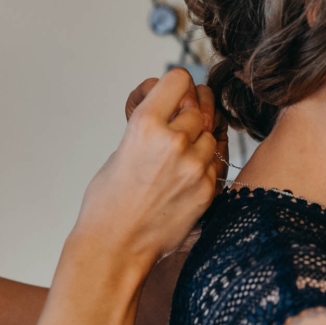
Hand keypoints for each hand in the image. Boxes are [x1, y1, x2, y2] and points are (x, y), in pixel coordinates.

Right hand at [76, 69, 217, 266]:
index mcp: (145, 124)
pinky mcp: (207, 189)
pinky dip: (205, 166)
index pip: (179, 79)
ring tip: (178, 159)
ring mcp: (194, 166)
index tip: (175, 95)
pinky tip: (185, 178)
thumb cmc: (109, 201)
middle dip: (190, 115)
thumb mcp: (121, 149)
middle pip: (199, 107)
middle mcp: (173, 141)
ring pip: (212, 135)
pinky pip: (216, 163)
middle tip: (177, 129)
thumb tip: (176, 109)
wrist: (115, 245)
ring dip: (200, 141)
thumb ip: (151, 125)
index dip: (177, 86)